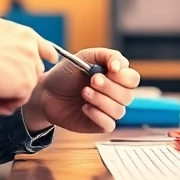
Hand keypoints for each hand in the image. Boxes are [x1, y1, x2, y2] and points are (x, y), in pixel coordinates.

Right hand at [0, 18, 57, 115]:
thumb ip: (5, 36)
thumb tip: (4, 43)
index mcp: (25, 35)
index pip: (45, 47)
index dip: (47, 54)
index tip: (51, 60)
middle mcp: (31, 49)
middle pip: (35, 69)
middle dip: (20, 78)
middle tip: (1, 83)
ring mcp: (30, 67)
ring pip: (27, 85)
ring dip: (12, 92)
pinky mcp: (26, 84)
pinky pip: (21, 99)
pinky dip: (8, 104)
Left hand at [22, 49, 140, 133]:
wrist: (47, 93)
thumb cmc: (66, 74)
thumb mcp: (85, 56)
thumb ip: (106, 55)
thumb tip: (119, 66)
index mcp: (115, 76)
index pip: (132, 78)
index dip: (123, 76)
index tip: (109, 69)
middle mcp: (115, 94)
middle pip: (128, 95)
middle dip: (110, 87)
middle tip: (92, 81)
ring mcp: (108, 109)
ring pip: (119, 110)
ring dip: (101, 100)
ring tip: (84, 93)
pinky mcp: (100, 124)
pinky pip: (109, 124)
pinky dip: (97, 115)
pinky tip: (84, 108)